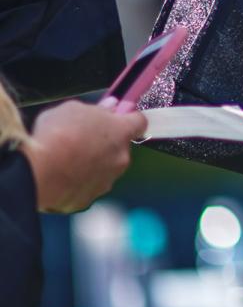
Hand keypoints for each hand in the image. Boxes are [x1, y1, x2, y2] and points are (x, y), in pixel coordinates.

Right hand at [19, 100, 146, 213]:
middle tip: (79, 141)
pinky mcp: (89, 199)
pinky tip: (58, 177)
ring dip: (91, 165)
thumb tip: (110, 108)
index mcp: (121, 132)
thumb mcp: (73, 109)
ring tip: (64, 161)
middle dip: (104, 144)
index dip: (128, 118)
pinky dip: (76, 184)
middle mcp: (121, 158)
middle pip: (118, 148)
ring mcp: (107, 181)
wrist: (38, 172)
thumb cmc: (56, 135)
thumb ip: (97, 109)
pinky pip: (86, 188)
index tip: (118, 118)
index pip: (139, 122)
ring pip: (104, 170)